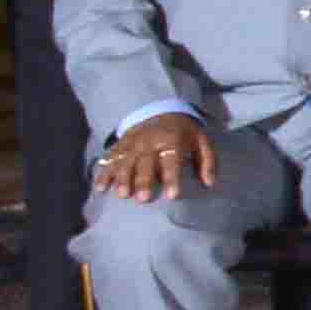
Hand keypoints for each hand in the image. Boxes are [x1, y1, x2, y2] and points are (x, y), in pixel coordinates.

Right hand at [95, 114, 209, 207]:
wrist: (160, 110)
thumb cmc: (184, 133)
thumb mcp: (202, 141)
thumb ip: (207, 162)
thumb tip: (210, 183)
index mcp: (172, 140)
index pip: (172, 160)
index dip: (173, 178)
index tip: (173, 196)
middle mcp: (150, 142)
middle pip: (146, 162)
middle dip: (144, 180)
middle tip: (143, 199)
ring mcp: (132, 144)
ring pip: (125, 162)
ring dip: (123, 178)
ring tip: (122, 195)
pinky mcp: (119, 146)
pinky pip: (110, 160)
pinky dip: (104, 174)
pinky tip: (100, 188)